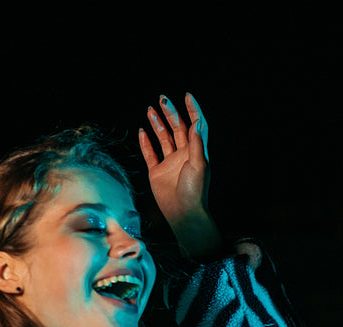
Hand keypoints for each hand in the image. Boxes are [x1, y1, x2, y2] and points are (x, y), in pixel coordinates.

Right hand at [139, 93, 221, 258]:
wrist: (183, 213)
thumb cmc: (194, 191)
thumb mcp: (199, 165)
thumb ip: (197, 144)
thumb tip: (196, 122)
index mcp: (196, 152)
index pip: (196, 126)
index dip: (193, 110)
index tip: (187, 96)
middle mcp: (183, 155)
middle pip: (177, 128)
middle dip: (170, 113)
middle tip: (162, 99)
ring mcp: (169, 163)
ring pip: (163, 138)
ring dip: (157, 124)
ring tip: (150, 110)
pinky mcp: (157, 172)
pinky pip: (150, 154)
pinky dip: (146, 142)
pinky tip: (142, 131)